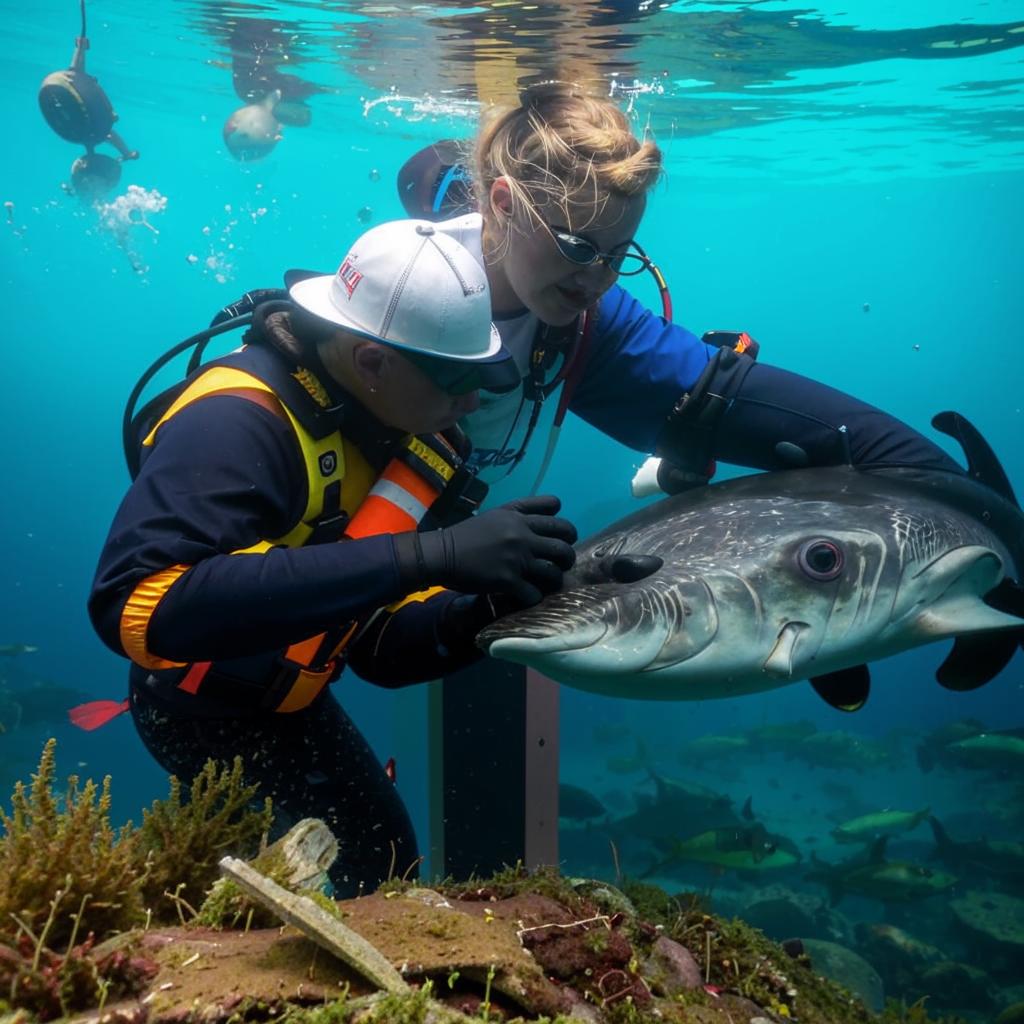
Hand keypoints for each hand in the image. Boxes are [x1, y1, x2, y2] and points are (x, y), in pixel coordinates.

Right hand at [397, 495, 576, 606]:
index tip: (561, 540)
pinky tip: (528, 595)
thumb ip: (524, 510)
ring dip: (554, 580)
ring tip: (547, 583)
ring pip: (553, 572)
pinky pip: (534, 594)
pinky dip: (534, 597)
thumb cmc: (468, 534)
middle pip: (563, 548)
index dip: (567, 533)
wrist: (442, 554)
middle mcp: (521, 536)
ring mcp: (515, 559)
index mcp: (519, 519)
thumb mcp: (497, 514)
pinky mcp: (507, 581)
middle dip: (567, 559)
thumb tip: (556, 507)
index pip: (560, 521)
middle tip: (561, 565)